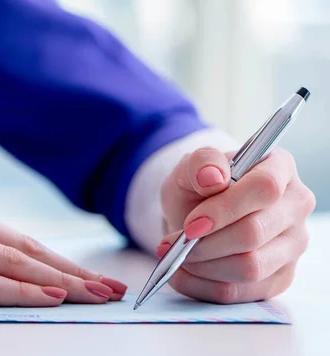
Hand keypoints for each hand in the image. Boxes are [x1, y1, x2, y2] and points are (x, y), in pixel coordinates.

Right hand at [0, 186, 126, 304]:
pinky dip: (18, 290)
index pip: (13, 237)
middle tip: (108, 288)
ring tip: (93, 296)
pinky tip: (48, 298)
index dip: (54, 258)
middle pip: (23, 246)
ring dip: (57, 281)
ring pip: (10, 261)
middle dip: (70, 270)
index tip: (84, 276)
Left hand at [158, 147, 314, 303]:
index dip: (225, 210)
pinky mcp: (280, 276)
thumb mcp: (189, 168)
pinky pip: (242, 293)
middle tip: (173, 244)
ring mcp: (293, 244)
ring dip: (203, 266)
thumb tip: (212, 176)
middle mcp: (295, 205)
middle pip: (254, 233)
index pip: (265, 188)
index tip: (192, 224)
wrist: (195, 215)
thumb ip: (200, 162)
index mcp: (280, 168)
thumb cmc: (198, 188)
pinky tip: (184, 272)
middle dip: (205, 244)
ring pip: (250, 267)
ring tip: (177, 256)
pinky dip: (204, 286)